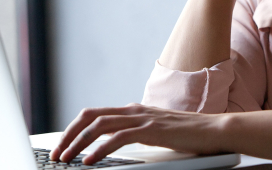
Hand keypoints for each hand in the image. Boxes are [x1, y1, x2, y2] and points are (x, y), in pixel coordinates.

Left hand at [49, 104, 225, 164]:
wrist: (214, 130)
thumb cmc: (188, 134)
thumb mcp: (156, 132)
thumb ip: (136, 132)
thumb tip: (114, 143)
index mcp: (133, 110)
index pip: (95, 114)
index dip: (74, 129)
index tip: (63, 146)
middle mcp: (134, 110)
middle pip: (90, 116)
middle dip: (69, 134)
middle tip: (57, 154)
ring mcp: (143, 118)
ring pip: (99, 125)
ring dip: (78, 143)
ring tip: (66, 159)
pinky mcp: (151, 130)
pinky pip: (118, 137)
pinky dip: (99, 149)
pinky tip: (90, 161)